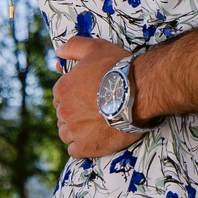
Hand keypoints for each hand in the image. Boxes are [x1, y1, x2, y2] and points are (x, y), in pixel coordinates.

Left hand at [53, 36, 144, 158]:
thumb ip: (73, 46)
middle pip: (62, 116)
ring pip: (66, 134)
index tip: (88, 97)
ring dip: (77, 131)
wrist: (139, 92)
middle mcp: (63, 111)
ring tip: (96, 125)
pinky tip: (95, 138)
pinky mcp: (85, 147)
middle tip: (95, 110)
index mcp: (62, 89)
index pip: (59, 97)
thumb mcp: (95, 48)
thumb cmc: (118, 68)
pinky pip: (74, 151)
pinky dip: (82, 146)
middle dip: (75, 114)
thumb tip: (58, 52)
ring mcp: (73, 130)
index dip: (73, 97)